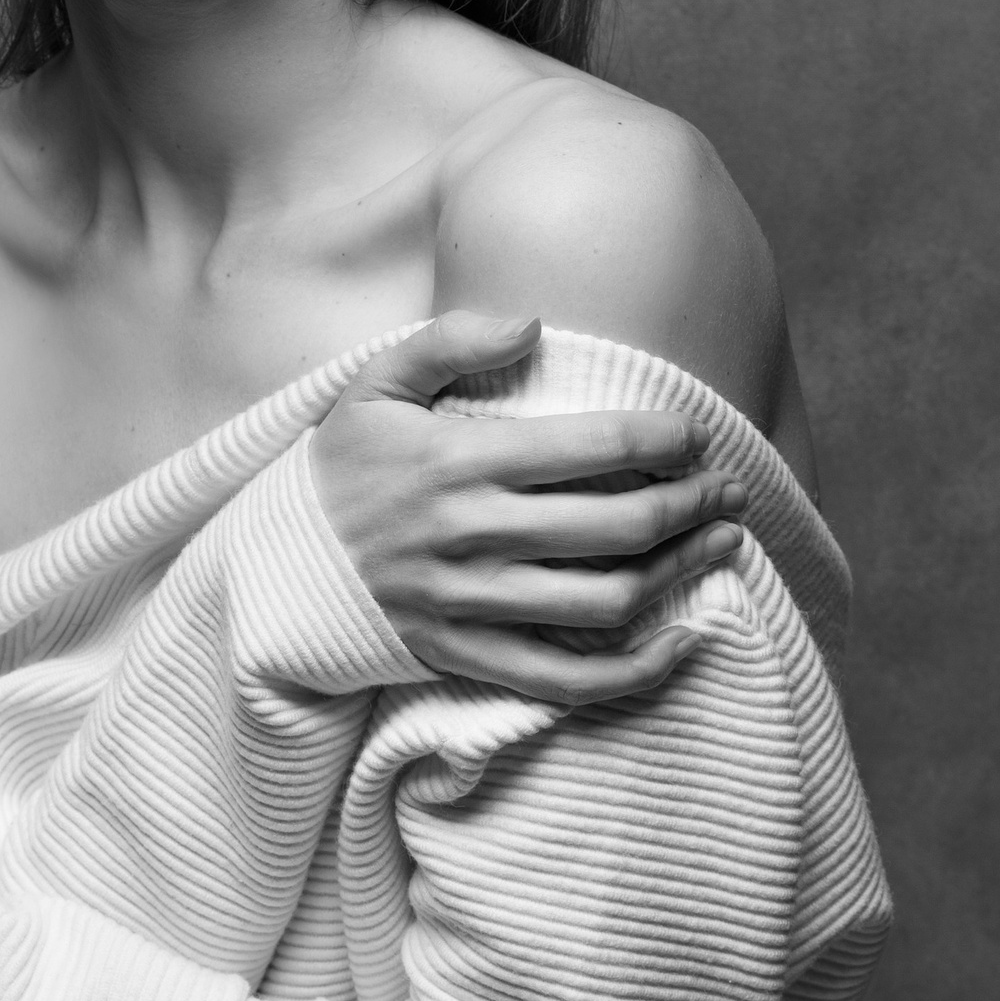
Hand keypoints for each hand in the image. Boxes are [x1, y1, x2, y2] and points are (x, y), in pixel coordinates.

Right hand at [310, 313, 747, 706]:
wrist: (275, 566)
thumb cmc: (340, 469)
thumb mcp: (374, 385)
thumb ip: (451, 340)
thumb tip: (532, 322)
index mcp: (460, 460)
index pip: (595, 447)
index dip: (666, 440)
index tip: (693, 437)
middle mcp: (473, 534)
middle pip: (620, 526)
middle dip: (693, 504)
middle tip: (726, 490)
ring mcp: (471, 603)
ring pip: (607, 600)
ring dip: (682, 572)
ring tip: (718, 542)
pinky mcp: (466, 655)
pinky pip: (566, 678)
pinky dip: (634, 671)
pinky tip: (680, 642)